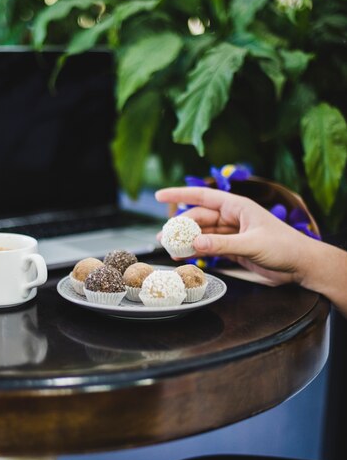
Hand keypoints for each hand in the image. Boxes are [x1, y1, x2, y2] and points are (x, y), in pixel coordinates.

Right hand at [155, 186, 313, 285]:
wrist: (301, 265)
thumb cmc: (284, 247)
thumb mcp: (251, 244)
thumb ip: (223, 244)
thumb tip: (195, 243)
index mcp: (237, 206)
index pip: (203, 196)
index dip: (180, 194)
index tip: (159, 195)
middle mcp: (233, 217)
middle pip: (199, 218)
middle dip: (180, 227)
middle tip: (163, 238)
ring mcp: (233, 233)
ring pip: (203, 234)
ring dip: (187, 242)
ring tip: (170, 250)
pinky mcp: (234, 249)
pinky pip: (211, 247)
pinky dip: (198, 252)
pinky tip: (186, 258)